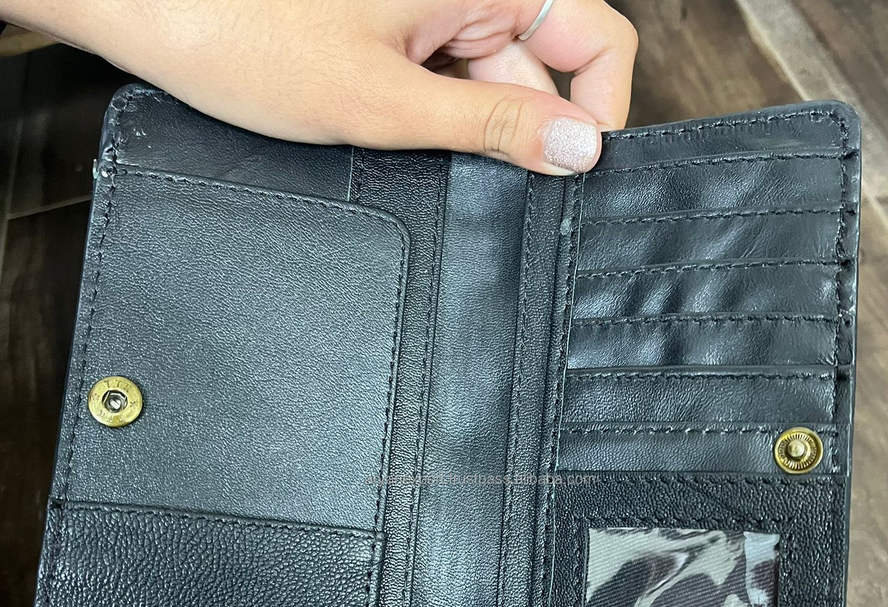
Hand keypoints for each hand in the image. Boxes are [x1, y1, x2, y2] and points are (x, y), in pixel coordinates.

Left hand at [2, 0, 635, 173]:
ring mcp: (435, 11)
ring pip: (498, 85)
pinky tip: (396, 135)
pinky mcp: (405, 33)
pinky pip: (453, 85)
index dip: (598, 109)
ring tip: (405, 144)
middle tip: (468, 174)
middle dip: (519, 133)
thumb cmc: (248, 36)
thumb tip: (579, 147)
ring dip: (470, 133)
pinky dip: (439, 122)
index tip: (571, 171)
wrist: (154, 12)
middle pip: (547, 68)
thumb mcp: (387, 100)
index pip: (598, 38)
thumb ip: (492, 125)